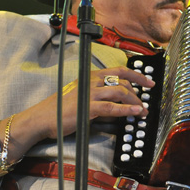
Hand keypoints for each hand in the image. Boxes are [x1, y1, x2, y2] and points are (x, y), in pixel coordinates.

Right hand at [39, 66, 153, 139]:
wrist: (41, 118)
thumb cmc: (60, 109)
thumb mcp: (83, 97)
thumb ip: (100, 98)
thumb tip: (120, 104)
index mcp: (90, 76)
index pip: (119, 70)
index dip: (137, 75)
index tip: (149, 82)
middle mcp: (91, 81)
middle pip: (122, 80)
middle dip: (138, 91)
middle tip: (146, 102)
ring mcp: (89, 93)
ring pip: (119, 91)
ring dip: (134, 101)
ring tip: (142, 110)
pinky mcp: (86, 107)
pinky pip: (111, 107)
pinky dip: (126, 109)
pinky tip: (134, 112)